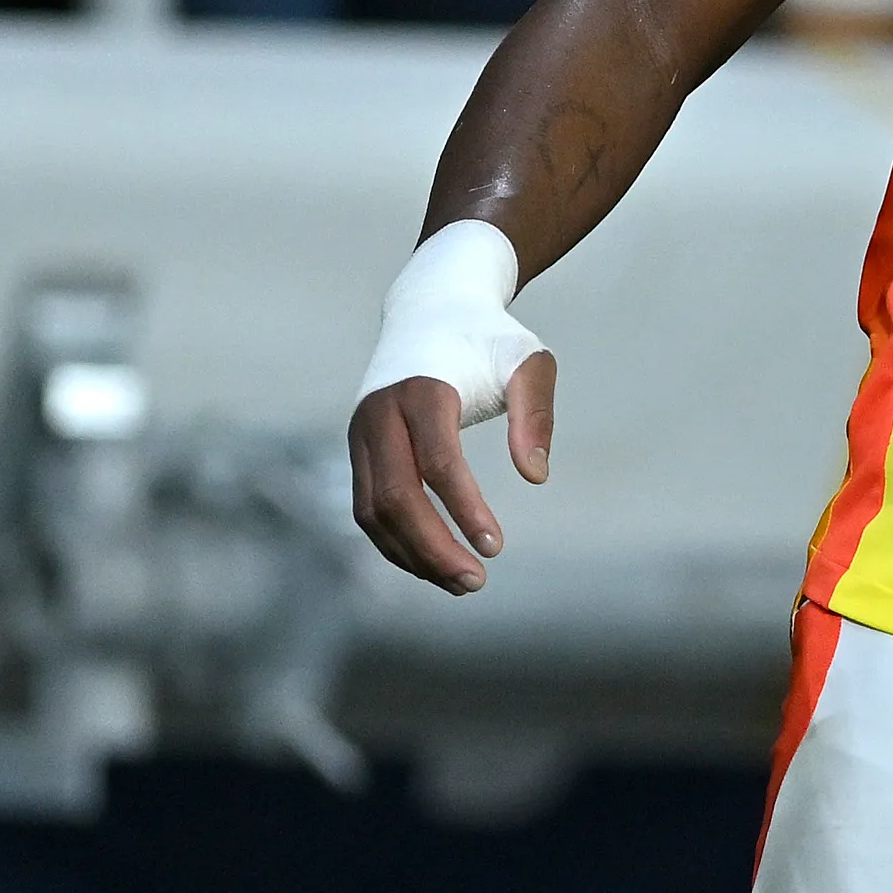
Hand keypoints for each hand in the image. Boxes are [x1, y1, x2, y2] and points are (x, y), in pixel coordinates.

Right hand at [347, 348, 555, 594]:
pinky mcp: (358, 452)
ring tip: (462, 582)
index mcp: (420, 389)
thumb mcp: (526, 361)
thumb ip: (534, 413)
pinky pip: (368, 510)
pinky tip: (435, 563)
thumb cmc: (488, 339)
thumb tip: (534, 476)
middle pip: (394, 496)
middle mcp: (379, 413)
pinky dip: (397, 543)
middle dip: (433, 547)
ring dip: (413, 555)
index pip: (436, 462)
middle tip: (477, 582)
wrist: (432, 310)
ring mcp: (360, 435)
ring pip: (372, 512)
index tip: (496, 546)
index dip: (463, 509)